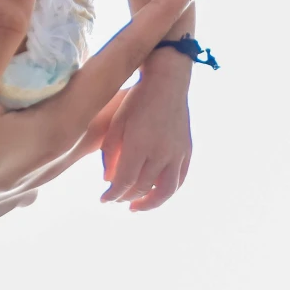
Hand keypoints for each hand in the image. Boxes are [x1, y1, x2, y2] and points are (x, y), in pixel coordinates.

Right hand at [0, 0, 202, 223]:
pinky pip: (60, 145)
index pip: (121, 61)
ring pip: (90, 127)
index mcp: (59, 127)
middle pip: (116, 98)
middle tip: (160, 23)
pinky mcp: (14, 182)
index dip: (156, 19)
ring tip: (120, 74)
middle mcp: (59, 153)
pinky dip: (72, 120)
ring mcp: (37, 173)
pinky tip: (56, 122)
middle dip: (139, 60)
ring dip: (107, 95)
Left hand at [99, 70, 190, 209]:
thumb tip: (108, 179)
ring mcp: (176, 153)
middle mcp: (160, 152)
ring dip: (149, 204)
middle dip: (125, 197)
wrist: (167, 82)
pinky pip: (179, 180)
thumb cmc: (136, 99)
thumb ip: (110, 152)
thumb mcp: (116, 122)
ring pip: (165, 191)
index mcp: (139, 143)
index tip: (103, 199)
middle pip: (141, 188)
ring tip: (136, 207)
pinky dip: (168, 192)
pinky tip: (155, 194)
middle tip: (115, 199)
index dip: (112, 194)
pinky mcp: (187, 151)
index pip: (124, 181)